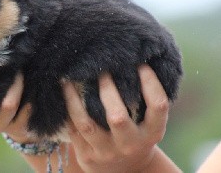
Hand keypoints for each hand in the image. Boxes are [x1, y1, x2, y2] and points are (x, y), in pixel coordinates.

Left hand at [62, 65, 179, 172]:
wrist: (124, 172)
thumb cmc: (136, 135)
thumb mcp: (148, 124)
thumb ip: (144, 101)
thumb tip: (136, 60)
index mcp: (152, 133)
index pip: (157, 106)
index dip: (151, 82)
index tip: (140, 63)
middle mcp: (130, 144)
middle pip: (117, 117)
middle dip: (107, 89)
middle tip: (101, 68)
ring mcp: (106, 152)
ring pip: (86, 123)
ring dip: (74, 99)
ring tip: (68, 78)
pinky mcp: (87, 156)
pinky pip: (73, 129)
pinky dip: (67, 109)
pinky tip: (63, 93)